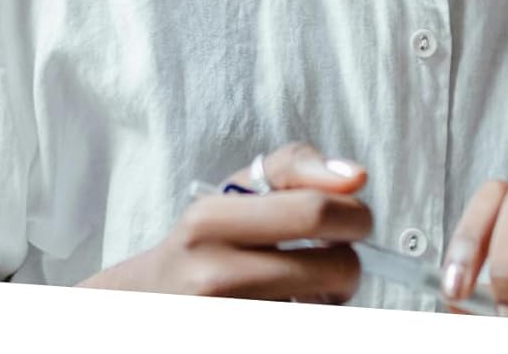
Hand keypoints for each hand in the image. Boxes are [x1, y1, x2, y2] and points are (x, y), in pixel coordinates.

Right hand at [80, 142, 371, 301]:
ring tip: (305, 290)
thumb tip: (356, 177)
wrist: (149, 302)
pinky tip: (286, 309)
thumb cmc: (206, 240)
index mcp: (212, 220)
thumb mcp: (236, 192)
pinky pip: (305, 330)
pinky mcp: (238, 342)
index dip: (355, 215)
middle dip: (351, 264)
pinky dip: (307, 318)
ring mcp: (228, 319)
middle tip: (336, 262)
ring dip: (330, 300)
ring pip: (327, 309)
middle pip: (335, 266)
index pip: (315, 211)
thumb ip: (295, 170)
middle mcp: (214, 275)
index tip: (358, 220)